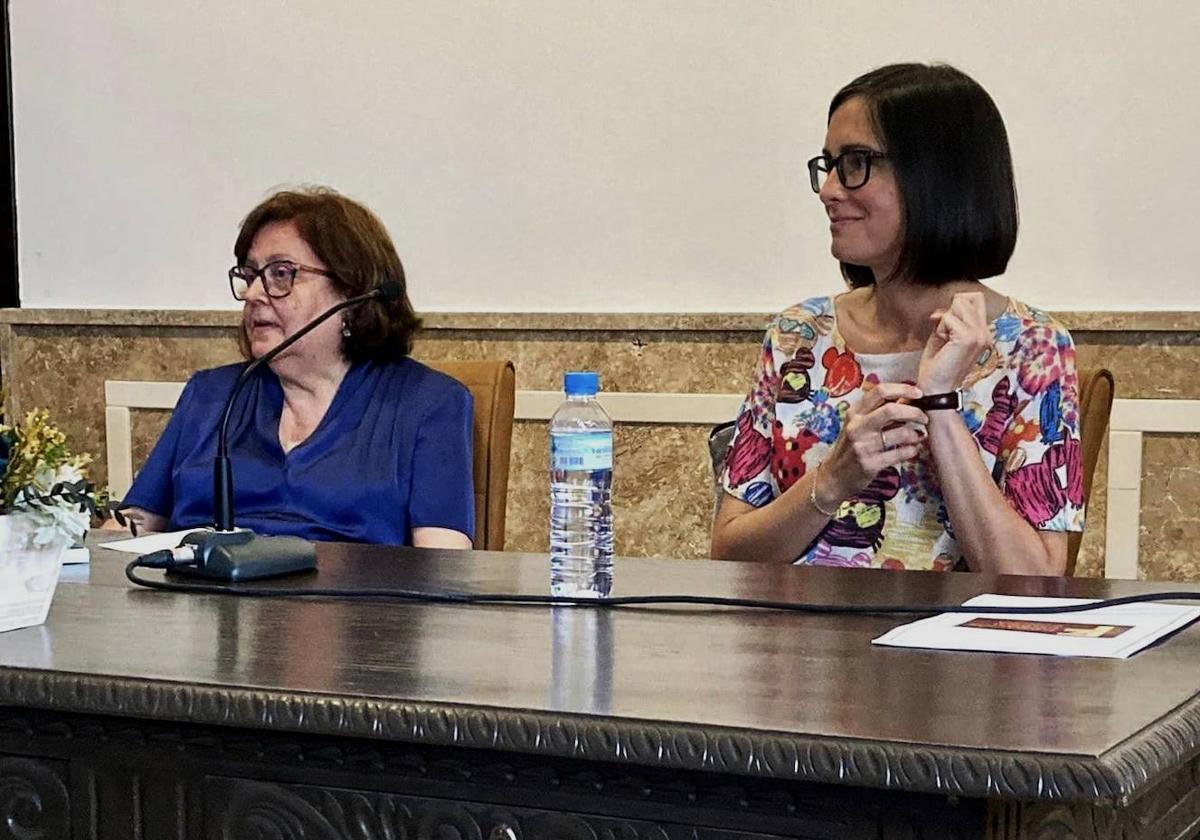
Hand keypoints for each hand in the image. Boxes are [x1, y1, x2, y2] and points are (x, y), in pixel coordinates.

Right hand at [820, 382, 927, 501]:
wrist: (834, 476)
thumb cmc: (849, 448)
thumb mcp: (857, 425)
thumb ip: (878, 412)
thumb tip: (907, 399)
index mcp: (854, 413)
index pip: (880, 391)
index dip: (903, 389)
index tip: (918, 394)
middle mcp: (857, 427)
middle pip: (891, 410)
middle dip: (914, 412)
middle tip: (924, 418)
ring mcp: (863, 446)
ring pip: (900, 433)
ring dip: (916, 434)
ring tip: (919, 436)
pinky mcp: (870, 464)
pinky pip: (900, 454)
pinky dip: (912, 450)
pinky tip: (912, 450)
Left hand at [918, 292, 990, 393]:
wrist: (936, 388)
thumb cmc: (937, 366)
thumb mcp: (944, 336)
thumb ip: (949, 318)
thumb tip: (946, 307)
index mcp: (983, 332)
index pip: (976, 298)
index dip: (957, 304)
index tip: (945, 322)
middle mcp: (985, 333)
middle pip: (966, 298)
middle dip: (949, 311)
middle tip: (944, 334)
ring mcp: (979, 335)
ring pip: (958, 305)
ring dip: (945, 320)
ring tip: (944, 340)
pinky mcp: (969, 338)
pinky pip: (948, 317)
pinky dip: (940, 328)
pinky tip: (942, 344)